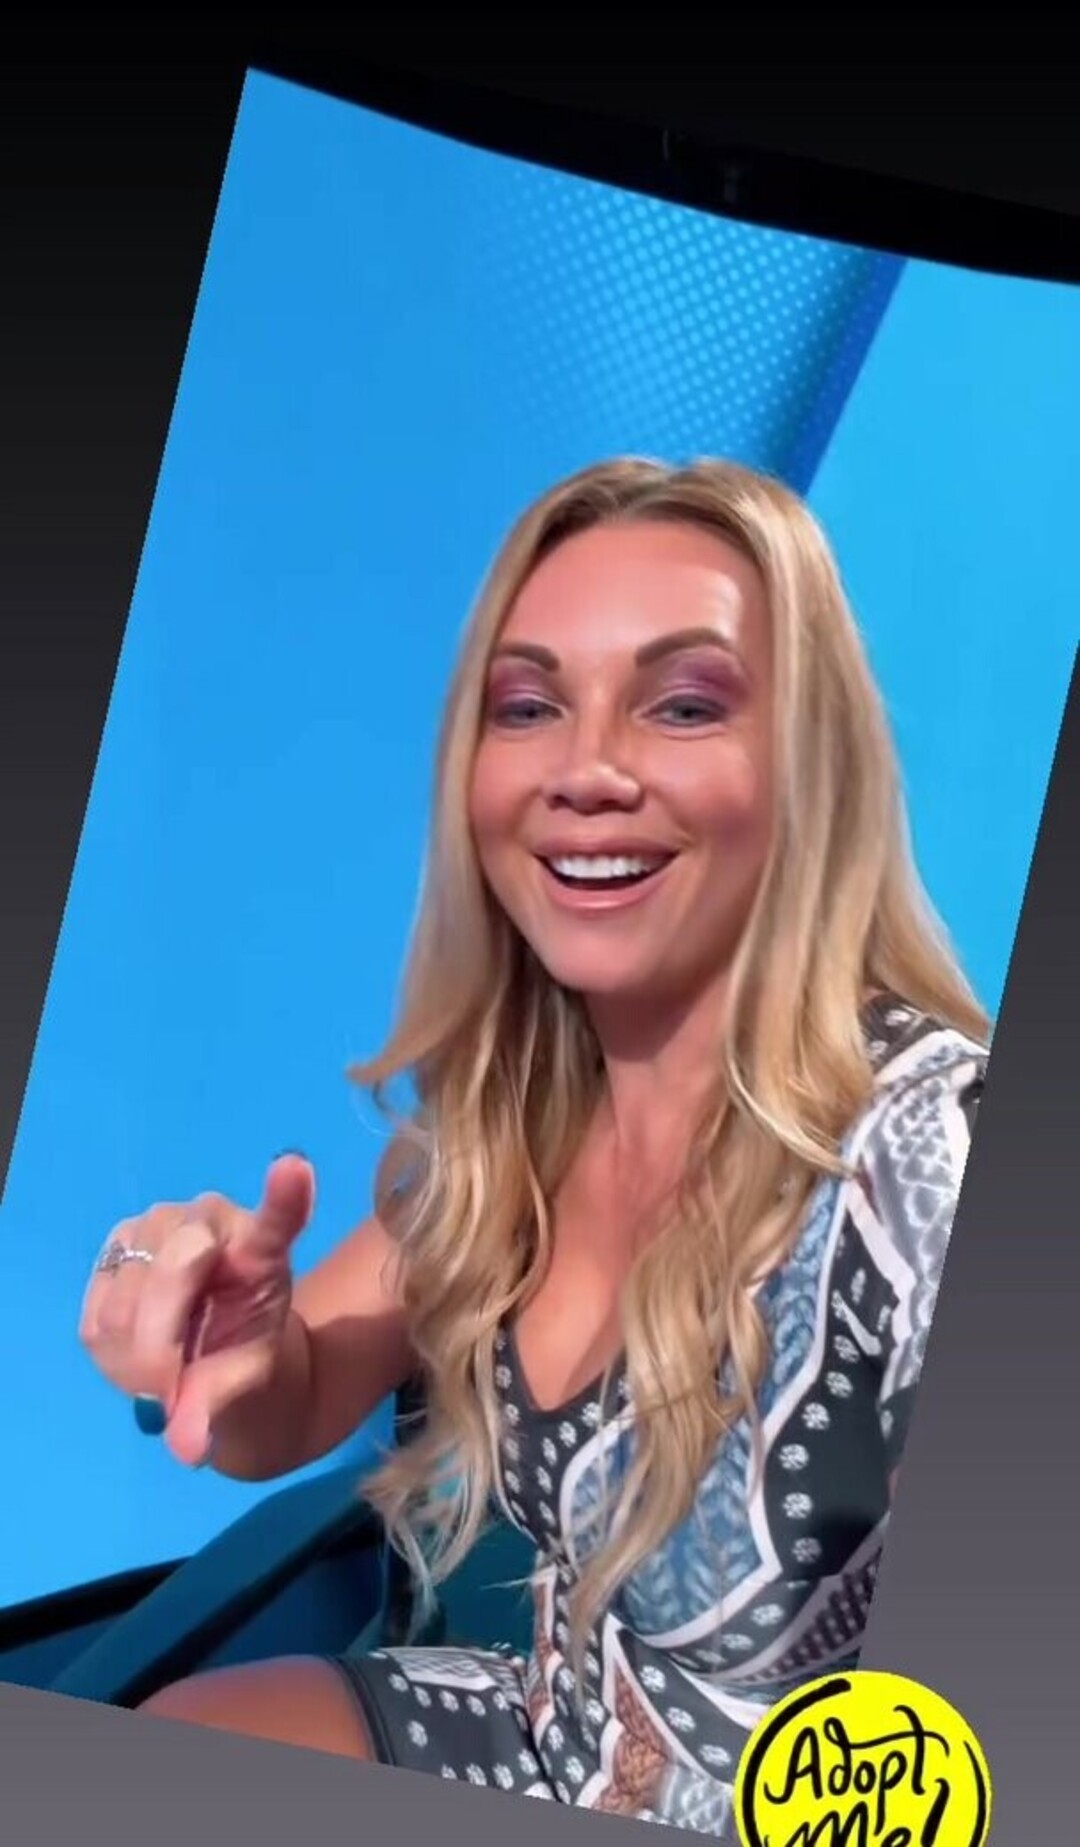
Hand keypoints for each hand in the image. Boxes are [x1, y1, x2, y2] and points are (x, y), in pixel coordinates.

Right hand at [79, 1155, 314, 1465]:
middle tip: (171, 1389)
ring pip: (125, 1301)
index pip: (275, 1218)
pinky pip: (97, 1314)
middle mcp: (207, 1217)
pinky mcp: (114, 1251)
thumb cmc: (243, 1352)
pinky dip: (111, 1353)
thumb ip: (217, 1403)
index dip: (284, 1197)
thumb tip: (186, 1449)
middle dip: (163, 1344)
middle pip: (174, 1268)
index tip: (293, 1170)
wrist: (210, 1347)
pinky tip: (136, 1359)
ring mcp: (154, 1225)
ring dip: (135, 1357)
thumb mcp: (248, 1380)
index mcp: (260, 1243)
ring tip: (164, 1376)